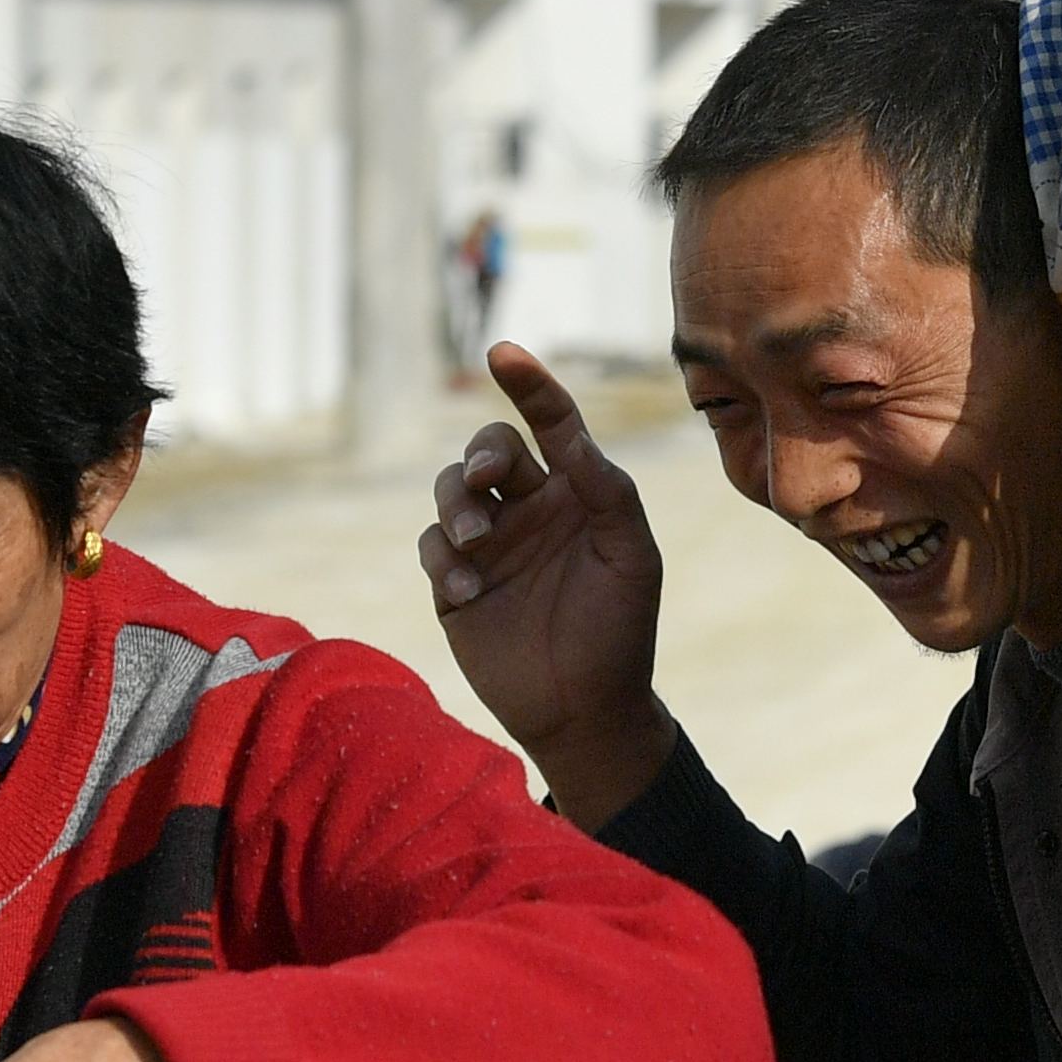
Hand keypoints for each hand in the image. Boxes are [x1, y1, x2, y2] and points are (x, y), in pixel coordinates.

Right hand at [418, 342, 680, 826]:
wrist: (585, 710)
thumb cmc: (620, 630)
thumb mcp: (631, 556)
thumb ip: (607, 491)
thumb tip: (573, 439)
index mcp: (577, 493)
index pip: (551, 423)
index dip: (529, 385)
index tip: (502, 352)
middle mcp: (530, 508)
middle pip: (489, 448)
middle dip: (481, 451)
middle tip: (486, 478)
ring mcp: (491, 544)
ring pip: (451, 488)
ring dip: (456, 502)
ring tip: (476, 540)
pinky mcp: (455, 582)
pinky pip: (430, 545)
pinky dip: (442, 557)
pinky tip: (467, 589)